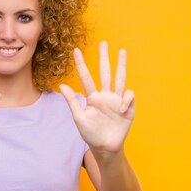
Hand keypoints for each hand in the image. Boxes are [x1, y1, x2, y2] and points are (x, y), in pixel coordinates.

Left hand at [59, 41, 134, 155]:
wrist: (105, 148)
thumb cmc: (90, 134)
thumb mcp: (78, 118)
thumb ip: (72, 101)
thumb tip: (62, 85)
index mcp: (92, 98)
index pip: (86, 77)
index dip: (81, 64)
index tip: (76, 50)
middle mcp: (105, 96)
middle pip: (105, 73)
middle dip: (104, 58)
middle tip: (104, 43)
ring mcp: (117, 100)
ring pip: (119, 79)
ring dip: (121, 66)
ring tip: (122, 51)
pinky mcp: (128, 107)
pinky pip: (128, 96)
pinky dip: (125, 99)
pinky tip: (120, 109)